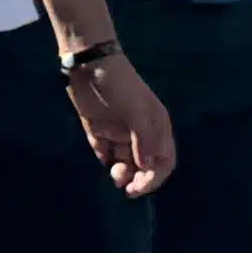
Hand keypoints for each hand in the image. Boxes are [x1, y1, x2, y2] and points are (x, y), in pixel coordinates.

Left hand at [68, 54, 177, 197]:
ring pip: (125, 162)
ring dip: (123, 173)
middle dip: (139, 179)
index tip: (142, 188)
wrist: (88, 63)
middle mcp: (140, 132)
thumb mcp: (137, 110)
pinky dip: (106, 162)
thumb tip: (146, 166)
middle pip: (144, 165)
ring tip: (116, 176)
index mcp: (156, 127)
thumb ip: (144, 139)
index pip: (163, 160)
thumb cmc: (119, 84)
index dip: (156, 177)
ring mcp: (118, 131)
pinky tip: (105, 164)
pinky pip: (104, 152)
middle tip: (128, 189)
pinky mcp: (97, 129)